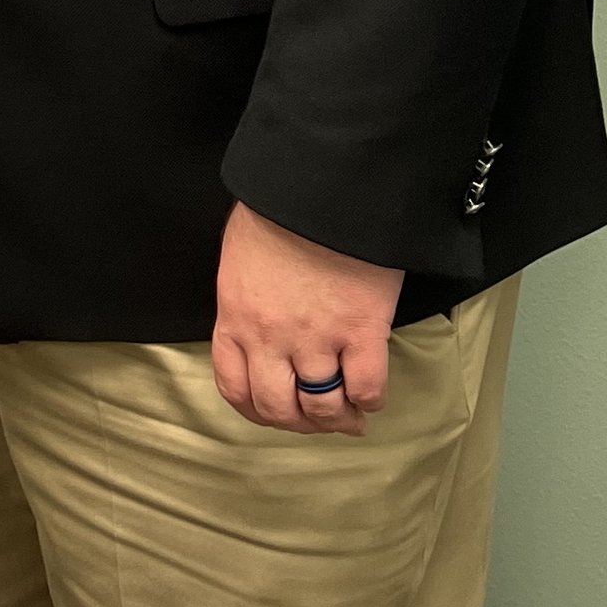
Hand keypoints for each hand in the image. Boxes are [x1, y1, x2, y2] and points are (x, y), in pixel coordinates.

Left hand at [210, 202, 402, 438]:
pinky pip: (366, 387)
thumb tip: (262, 327)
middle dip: (300, 423)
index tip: (277, 413)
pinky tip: (372, 395)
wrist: (320, 183)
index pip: (235, 388)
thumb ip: (246, 301)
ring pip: (323, 406)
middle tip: (319, 418)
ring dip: (337, 418)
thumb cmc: (278, 209)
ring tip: (350, 414)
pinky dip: (371, 400)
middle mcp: (270, 337)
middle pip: (278, 408)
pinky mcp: (361, 329)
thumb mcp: (241, 257)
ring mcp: (315, 336)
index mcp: (236, 316)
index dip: (258, 411)